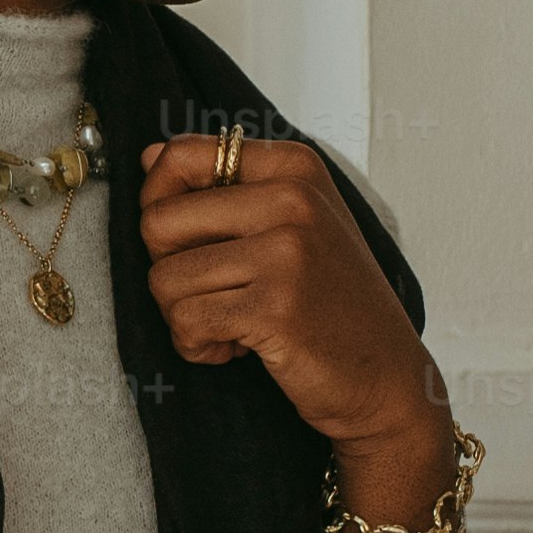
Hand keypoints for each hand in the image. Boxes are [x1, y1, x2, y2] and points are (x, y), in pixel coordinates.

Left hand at [135, 133, 444, 466]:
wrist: (385, 377)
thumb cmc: (331, 303)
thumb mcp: (291, 226)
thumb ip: (223, 189)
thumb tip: (147, 157)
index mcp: (294, 167)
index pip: (179, 155)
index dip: (159, 203)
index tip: (189, 239)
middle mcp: (292, 199)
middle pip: (157, 221)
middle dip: (168, 269)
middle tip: (213, 292)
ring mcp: (286, 252)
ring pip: (164, 279)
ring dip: (184, 316)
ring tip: (232, 324)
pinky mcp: (274, 307)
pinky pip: (185, 321)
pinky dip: (196, 346)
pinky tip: (235, 348)